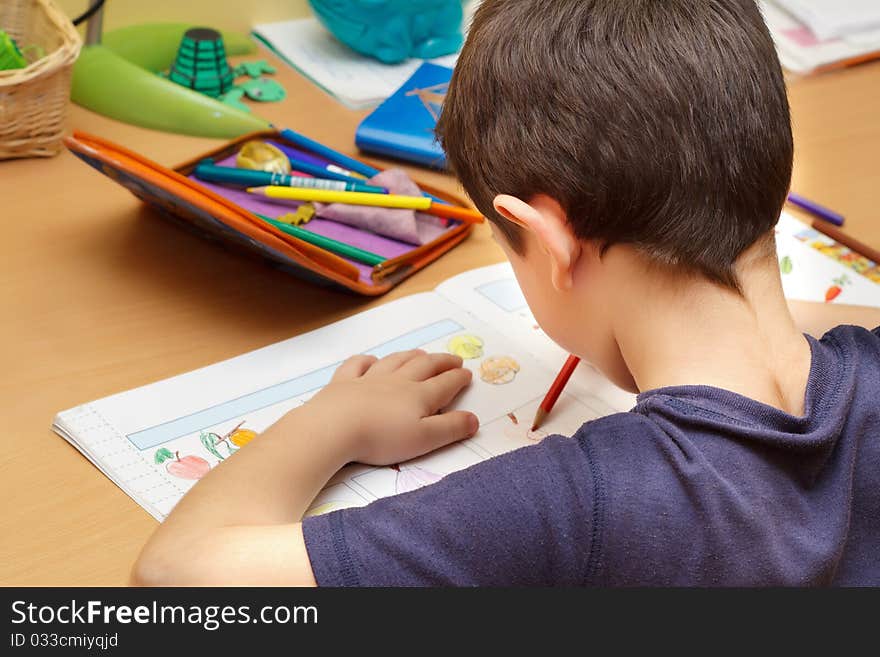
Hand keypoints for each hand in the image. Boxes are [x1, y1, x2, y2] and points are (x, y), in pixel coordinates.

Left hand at [302, 350, 478, 465]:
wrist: (334, 428)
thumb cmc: (381, 437)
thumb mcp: (424, 439)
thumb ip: (451, 429)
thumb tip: (474, 419)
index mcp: (418, 396)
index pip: (445, 383)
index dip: (458, 378)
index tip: (467, 374)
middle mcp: (397, 382)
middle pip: (423, 366)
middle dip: (441, 362)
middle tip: (453, 359)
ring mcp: (368, 379)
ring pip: (395, 361)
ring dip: (411, 356)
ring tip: (421, 353)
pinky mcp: (343, 383)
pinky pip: (358, 365)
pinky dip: (367, 361)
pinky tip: (372, 361)